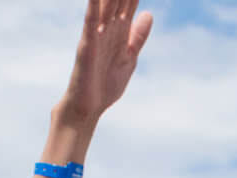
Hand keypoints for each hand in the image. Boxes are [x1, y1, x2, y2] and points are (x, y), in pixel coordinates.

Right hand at [58, 0, 152, 127]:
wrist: (89, 107)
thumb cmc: (106, 84)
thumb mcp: (130, 58)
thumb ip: (138, 36)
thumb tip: (149, 14)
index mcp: (119, 31)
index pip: (129, 2)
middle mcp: (107, 28)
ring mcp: (96, 35)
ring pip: (105, 5)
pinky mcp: (87, 45)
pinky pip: (90, 22)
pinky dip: (94, 7)